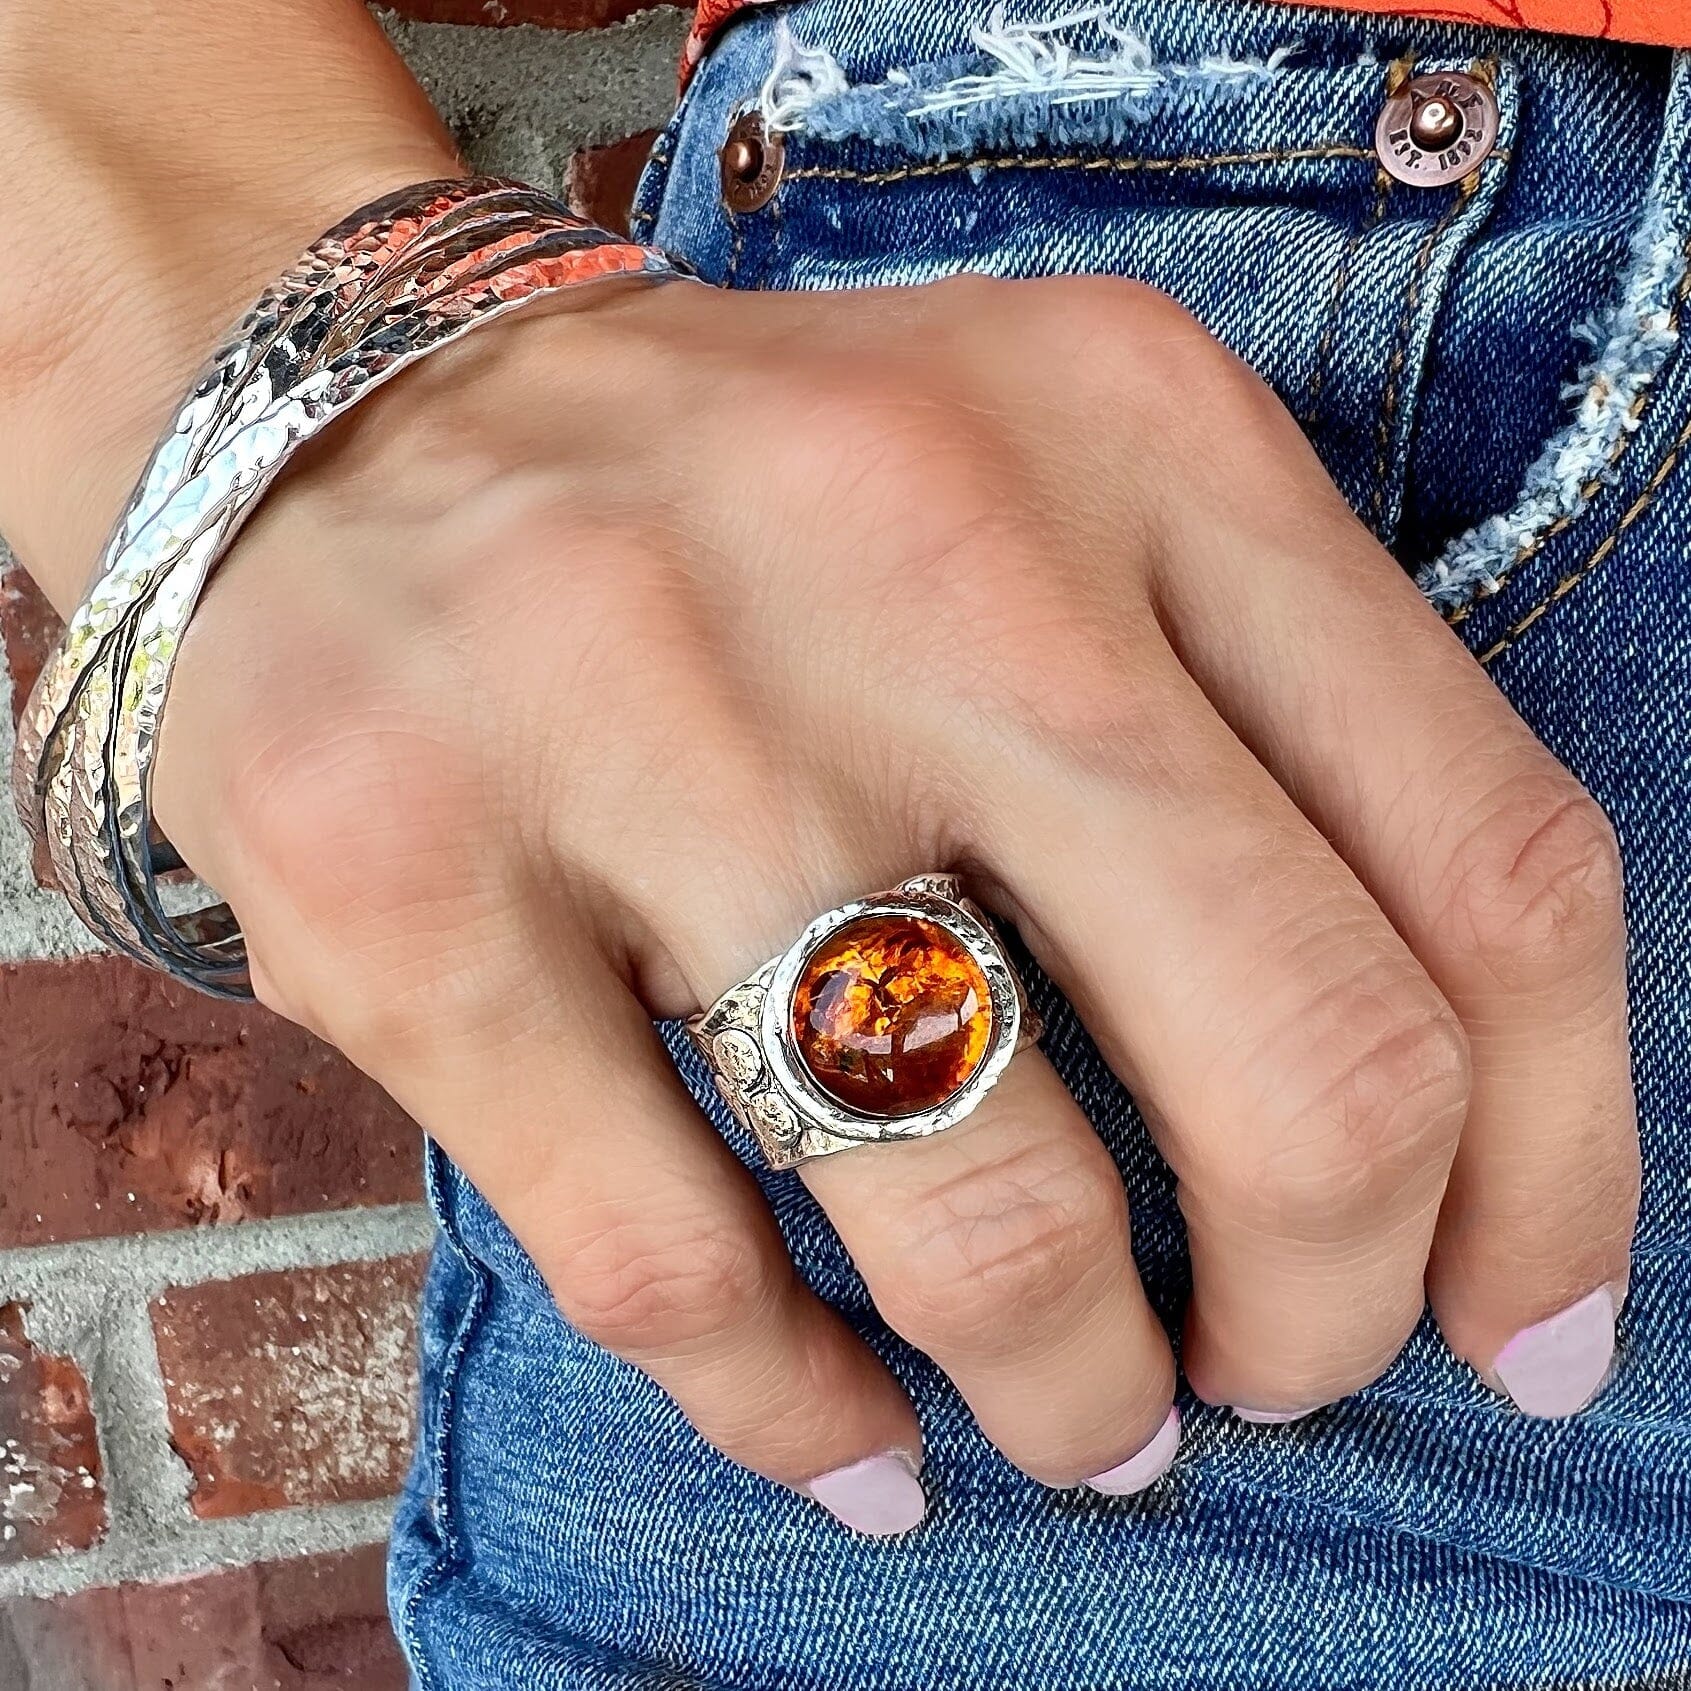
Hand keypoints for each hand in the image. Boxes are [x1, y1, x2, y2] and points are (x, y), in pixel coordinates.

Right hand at [151, 274, 1637, 1527]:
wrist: (353, 417)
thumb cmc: (760, 503)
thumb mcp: (1057, 505)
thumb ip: (1261, 752)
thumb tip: (1436, 1160)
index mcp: (1135, 439)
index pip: (1486, 856)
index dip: (1558, 1160)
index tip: (1516, 1323)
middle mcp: (914, 543)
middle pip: (1301, 1059)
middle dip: (1324, 1307)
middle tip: (1271, 1370)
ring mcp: (639, 704)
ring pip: (980, 1203)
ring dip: (1068, 1378)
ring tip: (1070, 1408)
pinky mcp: (406, 872)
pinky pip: (673, 1262)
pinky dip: (797, 1407)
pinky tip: (850, 1436)